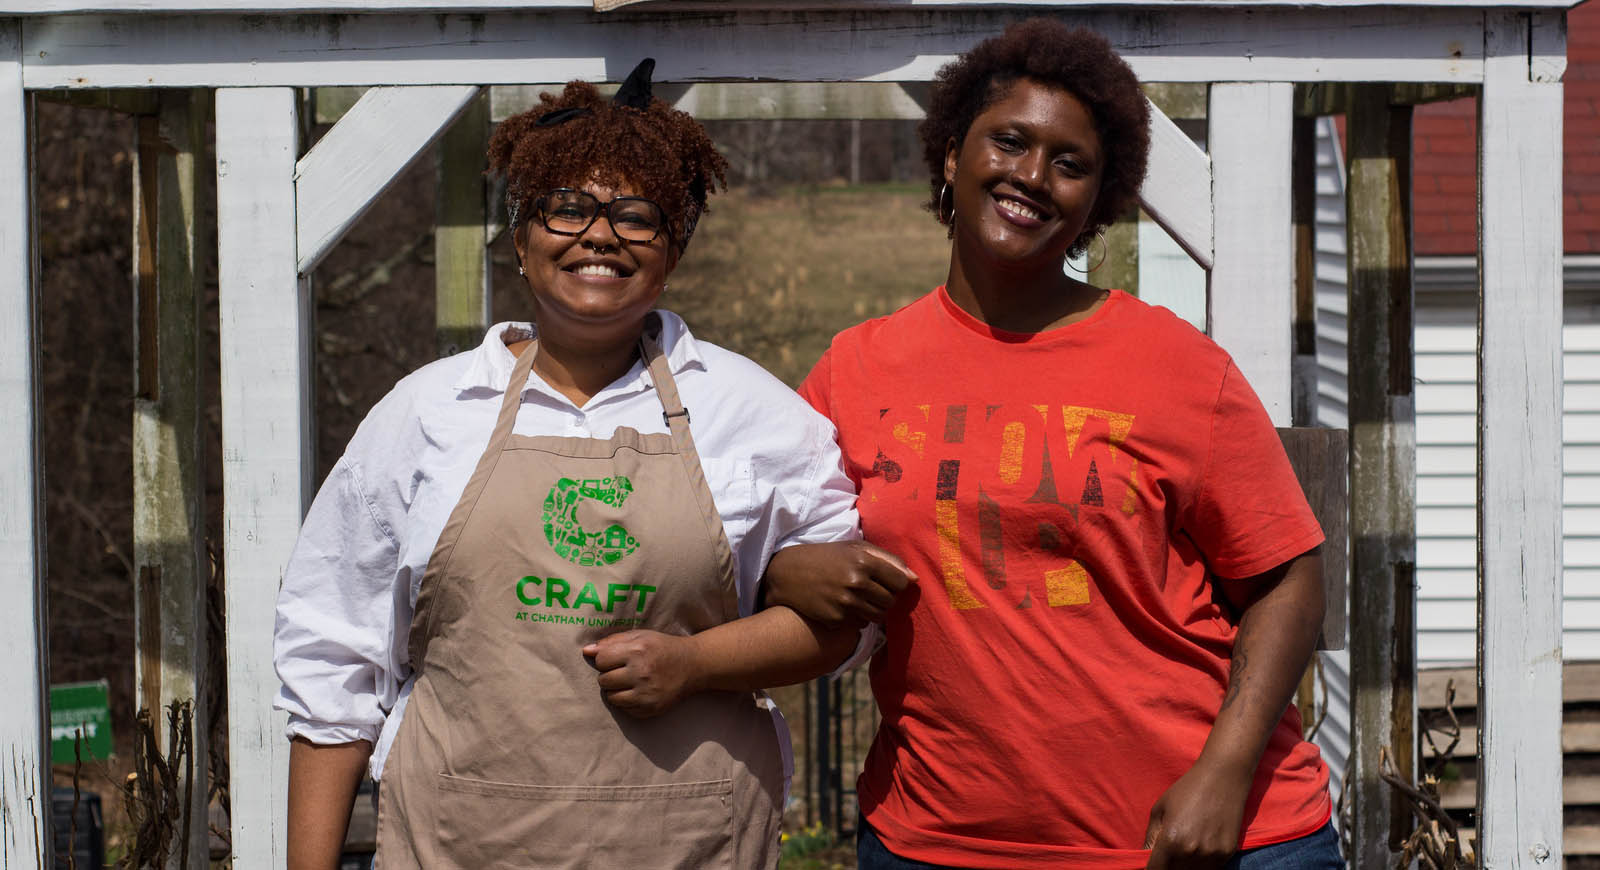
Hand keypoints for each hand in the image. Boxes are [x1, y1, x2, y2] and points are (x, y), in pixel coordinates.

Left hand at [582, 630, 701, 717]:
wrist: (692, 666)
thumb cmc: (662, 648)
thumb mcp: (640, 636)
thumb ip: (611, 641)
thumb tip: (586, 651)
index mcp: (637, 651)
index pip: (600, 660)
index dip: (605, 658)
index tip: (616, 657)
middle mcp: (641, 673)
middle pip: (603, 680)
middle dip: (610, 674)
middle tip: (624, 670)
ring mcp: (645, 694)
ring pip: (611, 697)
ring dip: (616, 689)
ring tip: (629, 681)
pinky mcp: (649, 709)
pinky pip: (624, 709)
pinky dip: (627, 701)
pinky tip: (638, 691)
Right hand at [761, 541, 915, 624]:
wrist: (787, 573)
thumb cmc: (826, 557)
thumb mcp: (854, 548)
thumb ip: (888, 560)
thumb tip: (914, 579)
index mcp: (864, 561)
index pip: (901, 582)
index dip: (895, 583)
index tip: (884, 580)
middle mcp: (857, 583)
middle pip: (890, 602)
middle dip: (884, 598)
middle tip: (868, 590)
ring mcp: (846, 603)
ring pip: (878, 616)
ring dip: (872, 609)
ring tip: (856, 598)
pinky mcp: (835, 620)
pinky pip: (860, 625)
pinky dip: (855, 618)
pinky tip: (841, 606)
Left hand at [1144, 758, 1251, 869]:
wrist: (1223, 778)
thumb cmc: (1187, 790)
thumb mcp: (1160, 810)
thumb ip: (1150, 838)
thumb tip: (1144, 858)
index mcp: (1171, 840)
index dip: (1151, 869)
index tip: (1152, 864)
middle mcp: (1191, 851)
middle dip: (1168, 867)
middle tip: (1168, 854)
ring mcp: (1211, 854)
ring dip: (1185, 867)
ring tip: (1185, 849)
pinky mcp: (1227, 853)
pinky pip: (1211, 868)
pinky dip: (1203, 864)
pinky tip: (1200, 848)